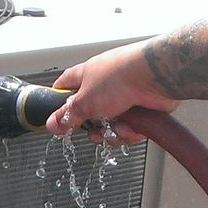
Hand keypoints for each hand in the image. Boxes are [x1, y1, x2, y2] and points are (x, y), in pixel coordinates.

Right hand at [44, 39, 178, 143]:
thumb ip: (68, 115)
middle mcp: (105, 84)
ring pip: (111, 124)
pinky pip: (130, 127)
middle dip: (93, 128)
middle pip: (91, 113)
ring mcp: (124, 96)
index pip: (66, 85)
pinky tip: (131, 127)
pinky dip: (130, 131)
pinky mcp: (141, 107)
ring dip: (113, 132)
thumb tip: (53, 123)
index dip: (60, 99)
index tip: (57, 115)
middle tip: (95, 131)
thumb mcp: (84, 101)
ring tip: (116, 128)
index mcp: (87, 75)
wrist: (154, 77)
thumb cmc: (120, 77)